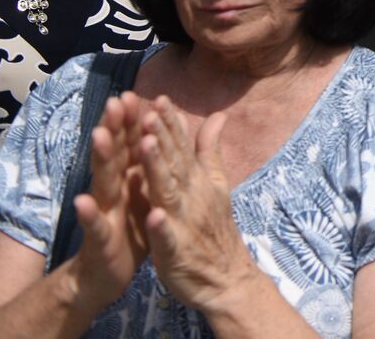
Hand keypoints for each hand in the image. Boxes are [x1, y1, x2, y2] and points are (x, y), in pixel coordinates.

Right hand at [67, 94, 148, 305]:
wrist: (108, 273)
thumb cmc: (131, 226)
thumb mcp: (146, 192)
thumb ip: (151, 162)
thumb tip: (160, 130)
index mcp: (129, 178)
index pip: (131, 144)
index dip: (132, 120)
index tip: (134, 93)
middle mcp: (113, 189)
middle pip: (114, 154)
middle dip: (114, 128)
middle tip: (115, 100)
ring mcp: (104, 212)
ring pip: (102, 181)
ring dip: (101, 158)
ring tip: (99, 134)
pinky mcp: (100, 239)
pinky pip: (94, 225)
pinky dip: (88, 214)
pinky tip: (82, 201)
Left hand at [135, 97, 256, 313]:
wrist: (227, 277)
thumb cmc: (213, 229)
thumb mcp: (215, 184)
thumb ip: (209, 150)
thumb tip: (217, 115)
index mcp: (196, 180)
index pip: (182, 146)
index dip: (171, 123)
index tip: (159, 97)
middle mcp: (191, 195)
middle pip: (173, 162)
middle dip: (161, 136)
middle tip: (148, 111)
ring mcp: (184, 222)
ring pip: (168, 191)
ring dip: (158, 169)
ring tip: (147, 146)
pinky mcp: (176, 250)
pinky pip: (167, 237)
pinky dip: (162, 227)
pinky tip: (154, 215)